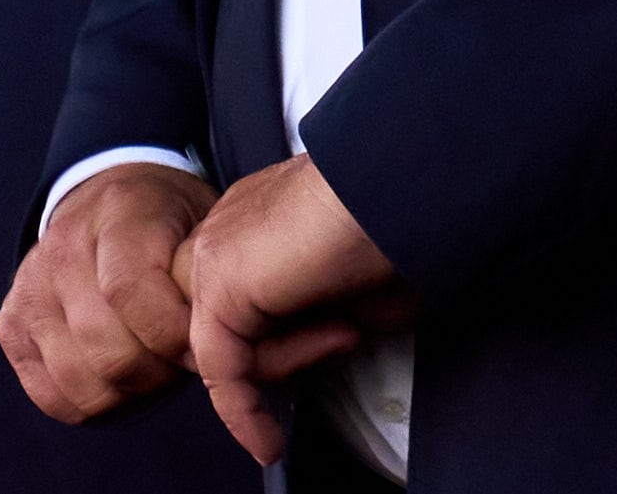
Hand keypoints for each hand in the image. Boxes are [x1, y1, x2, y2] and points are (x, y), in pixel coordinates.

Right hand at [0, 161, 213, 420]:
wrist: (109, 197)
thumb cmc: (171, 222)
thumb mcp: (203, 223)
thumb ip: (205, 275)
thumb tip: (209, 344)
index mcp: (119, 210)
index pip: (128, 292)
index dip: (171, 334)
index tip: (202, 343)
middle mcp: (62, 246)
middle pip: (106, 347)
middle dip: (158, 372)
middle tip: (182, 362)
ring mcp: (28, 286)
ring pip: (78, 380)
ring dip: (126, 393)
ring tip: (155, 367)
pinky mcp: (10, 323)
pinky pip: (49, 394)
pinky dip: (91, 403)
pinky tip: (119, 379)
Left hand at [179, 155, 407, 463]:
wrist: (400, 175)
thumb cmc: (400, 209)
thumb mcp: (363, 270)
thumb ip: (336, 305)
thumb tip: (340, 338)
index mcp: (261, 209)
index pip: (248, 288)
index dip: (288, 327)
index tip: (345, 336)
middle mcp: (228, 225)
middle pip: (225, 318)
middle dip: (279, 348)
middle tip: (351, 338)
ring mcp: (215, 252)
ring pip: (223, 344)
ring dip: (282, 365)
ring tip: (351, 337)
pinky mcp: (218, 288)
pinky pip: (221, 367)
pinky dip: (243, 411)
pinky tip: (268, 440)